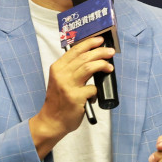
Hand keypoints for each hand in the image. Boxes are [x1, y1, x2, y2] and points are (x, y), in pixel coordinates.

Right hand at [29, 36, 114, 156]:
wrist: (51, 121)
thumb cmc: (58, 102)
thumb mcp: (59, 81)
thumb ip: (70, 70)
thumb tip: (91, 58)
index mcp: (57, 68)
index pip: (74, 50)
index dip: (89, 43)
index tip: (100, 40)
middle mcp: (61, 75)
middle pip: (84, 57)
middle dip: (100, 52)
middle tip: (110, 52)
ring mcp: (68, 86)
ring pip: (89, 68)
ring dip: (102, 64)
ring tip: (109, 66)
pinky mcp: (75, 98)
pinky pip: (92, 89)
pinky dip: (96, 91)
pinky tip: (95, 95)